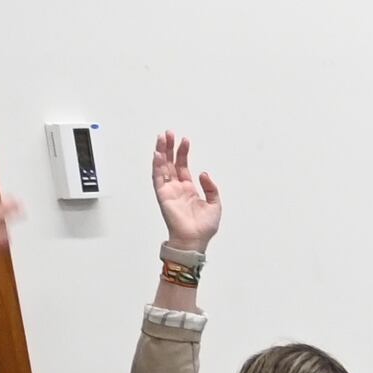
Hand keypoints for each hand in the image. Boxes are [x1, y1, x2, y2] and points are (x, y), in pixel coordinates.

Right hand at [150, 133, 222, 249]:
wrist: (195, 240)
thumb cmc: (204, 227)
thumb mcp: (215, 204)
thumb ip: (211, 188)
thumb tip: (204, 173)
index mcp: (188, 189)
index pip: (183, 166)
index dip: (183, 153)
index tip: (185, 140)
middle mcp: (177, 188)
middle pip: (170, 163)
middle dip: (169, 147)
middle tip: (169, 133)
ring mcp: (169, 191)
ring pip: (162, 167)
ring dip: (161, 152)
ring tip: (162, 138)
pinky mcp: (163, 196)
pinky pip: (158, 178)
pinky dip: (157, 166)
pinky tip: (158, 154)